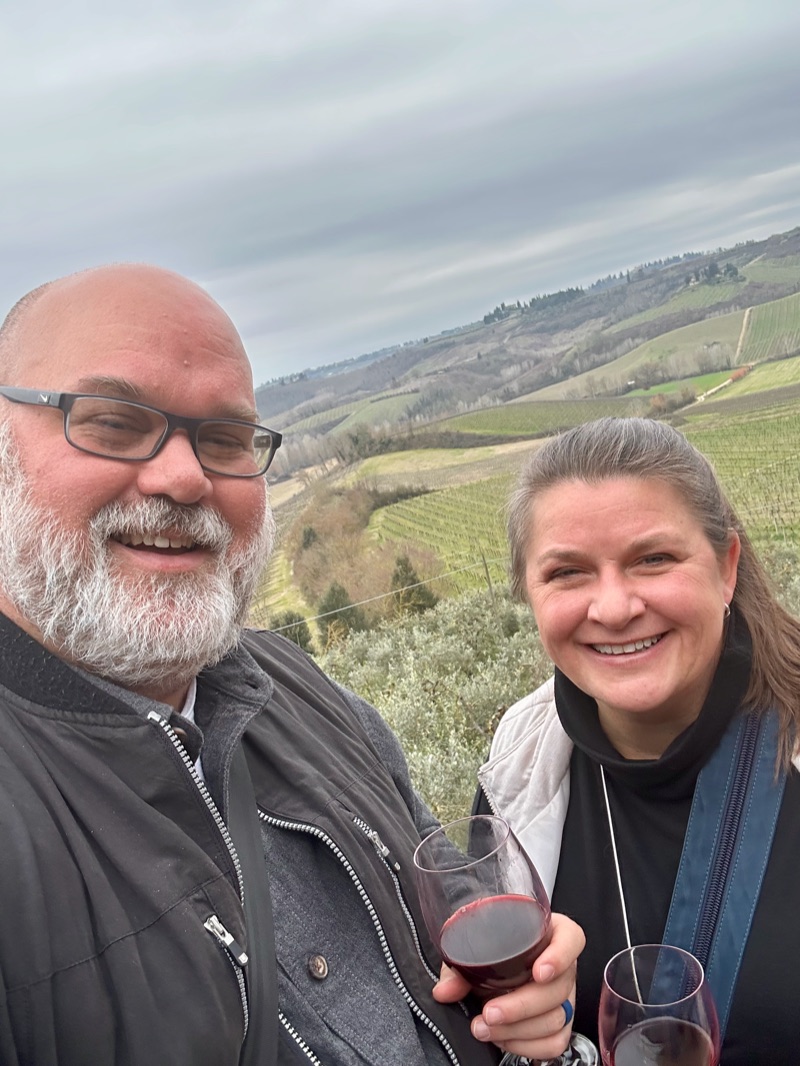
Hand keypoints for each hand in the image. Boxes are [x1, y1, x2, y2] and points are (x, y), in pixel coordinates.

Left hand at [433, 912, 584, 1061]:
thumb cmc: (488, 947)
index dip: (560, 955)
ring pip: (556, 1019)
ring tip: (486, 1028)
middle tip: (489, 1011)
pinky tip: (503, 1038)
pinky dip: (527, 1046)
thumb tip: (445, 991)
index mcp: (549, 932)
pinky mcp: (560, 1023)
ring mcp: (564, 996)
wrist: (491, 964)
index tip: (538, 971)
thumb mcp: (472, 945)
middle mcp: (562, 965)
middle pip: (558, 988)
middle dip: (521, 1006)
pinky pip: (555, 1043)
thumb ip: (459, 965)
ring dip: (518, 1030)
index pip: (571, 938)